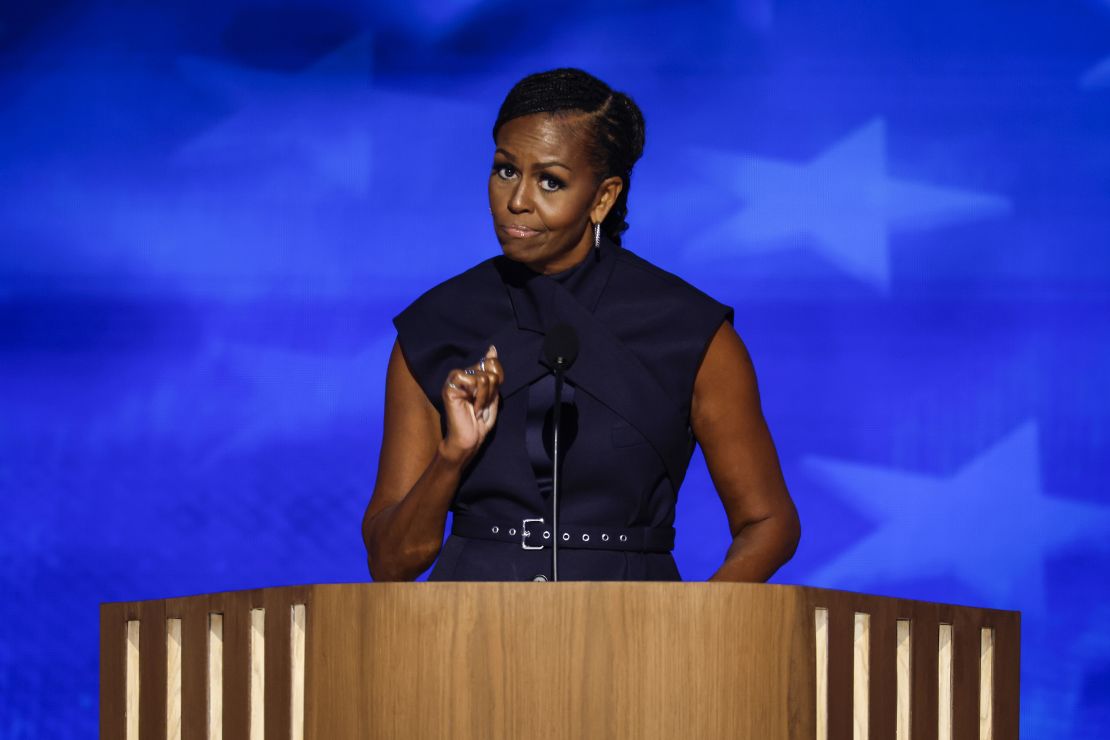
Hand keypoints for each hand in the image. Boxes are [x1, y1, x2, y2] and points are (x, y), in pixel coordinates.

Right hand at [440, 345, 503, 463]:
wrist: (469, 439)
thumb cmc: (480, 420)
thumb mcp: (493, 394)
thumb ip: (493, 372)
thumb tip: (492, 349)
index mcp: (472, 374)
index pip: (492, 362)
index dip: (498, 378)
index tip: (491, 395)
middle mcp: (462, 374)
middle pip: (490, 368)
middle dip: (492, 390)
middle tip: (483, 404)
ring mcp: (454, 380)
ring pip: (484, 377)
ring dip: (486, 397)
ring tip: (478, 407)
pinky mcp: (450, 387)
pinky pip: (473, 382)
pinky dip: (479, 397)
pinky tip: (472, 408)